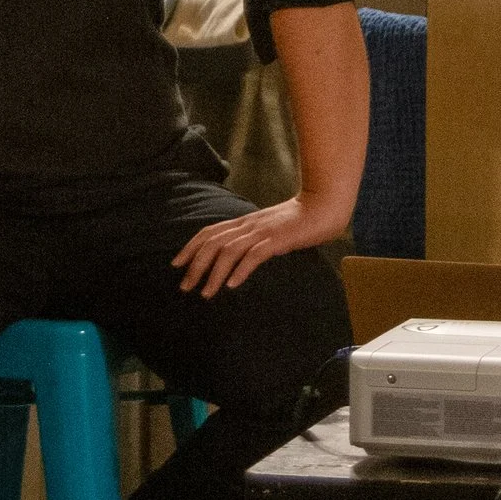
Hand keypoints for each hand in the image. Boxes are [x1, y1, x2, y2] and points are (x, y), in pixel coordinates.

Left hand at [174, 190, 354, 297]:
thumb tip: (237, 257)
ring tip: (205, 293)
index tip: (176, 265)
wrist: (323, 206)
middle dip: (195, 265)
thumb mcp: (269, 229)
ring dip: (214, 273)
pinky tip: (232, 285)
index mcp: (244, 222)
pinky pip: (255, 255)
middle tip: (185, 286)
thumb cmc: (298, 221)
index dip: (190, 247)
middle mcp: (248, 225)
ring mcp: (262, 232)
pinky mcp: (278, 240)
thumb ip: (253, 238)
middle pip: (213, 243)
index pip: (209, 232)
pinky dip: (241, 269)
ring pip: (229, 251)